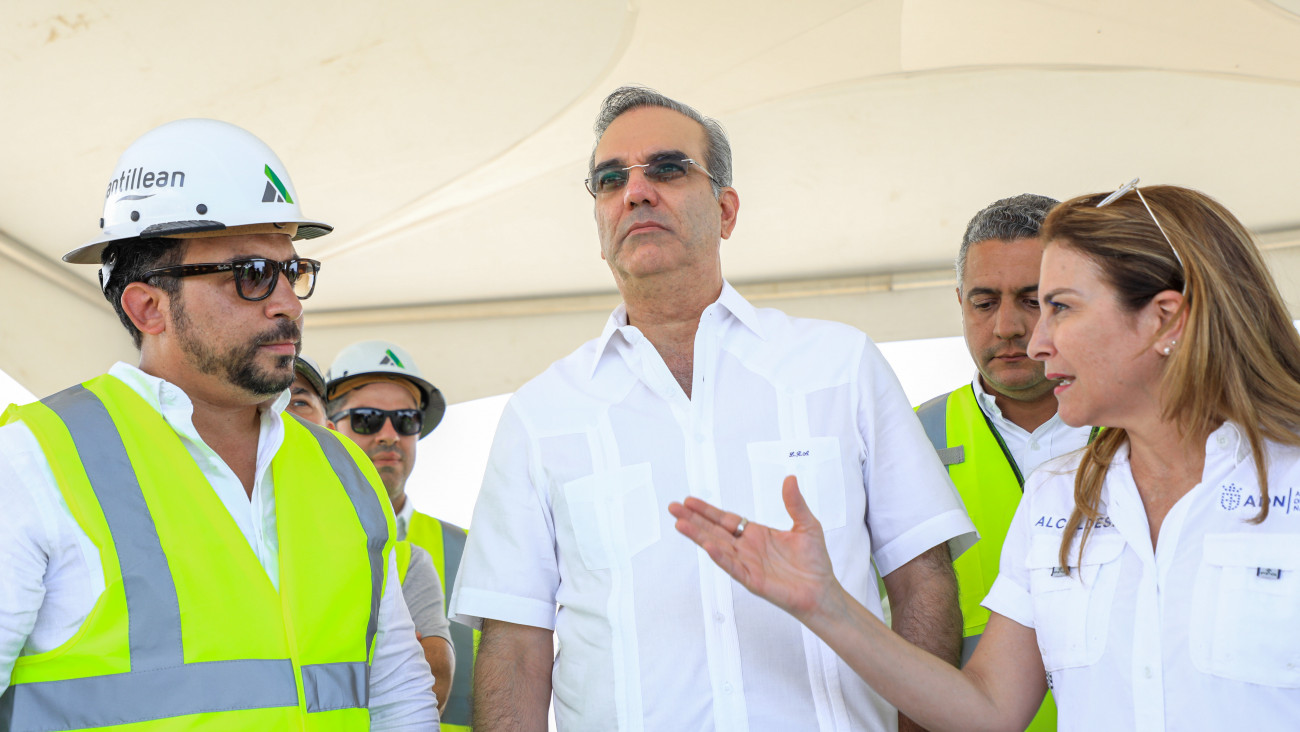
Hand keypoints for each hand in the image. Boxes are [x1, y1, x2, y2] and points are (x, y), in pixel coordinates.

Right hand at [669, 475, 841, 621]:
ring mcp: (747, 564)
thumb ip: (795, 503)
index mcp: (756, 534)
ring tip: (679, 524)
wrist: (822, 590)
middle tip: (673, 507)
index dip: (707, 510)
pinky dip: (720, 557)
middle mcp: (746, 548)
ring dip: (698, 536)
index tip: (689, 500)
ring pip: (717, 547)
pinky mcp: (753, 580)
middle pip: (714, 530)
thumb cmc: (814, 561)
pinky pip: (733, 567)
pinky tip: (707, 546)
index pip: (725, 519)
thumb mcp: (806, 525)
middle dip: (693, 519)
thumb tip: (789, 478)